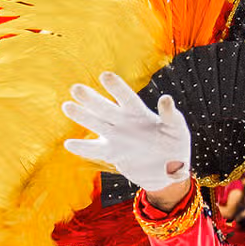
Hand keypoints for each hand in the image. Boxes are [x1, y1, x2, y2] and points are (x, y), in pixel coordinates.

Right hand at [62, 74, 190, 200]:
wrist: (169, 169)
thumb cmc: (176, 145)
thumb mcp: (178, 130)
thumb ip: (172, 116)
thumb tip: (166, 99)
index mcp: (140, 113)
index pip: (127, 98)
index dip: (117, 87)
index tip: (105, 76)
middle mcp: (125, 122)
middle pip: (106, 109)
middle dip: (92, 99)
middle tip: (76, 88)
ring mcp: (116, 137)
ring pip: (96, 125)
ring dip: (82, 116)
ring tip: (67, 106)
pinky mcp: (112, 154)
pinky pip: (95, 150)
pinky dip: (83, 148)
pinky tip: (68, 144)